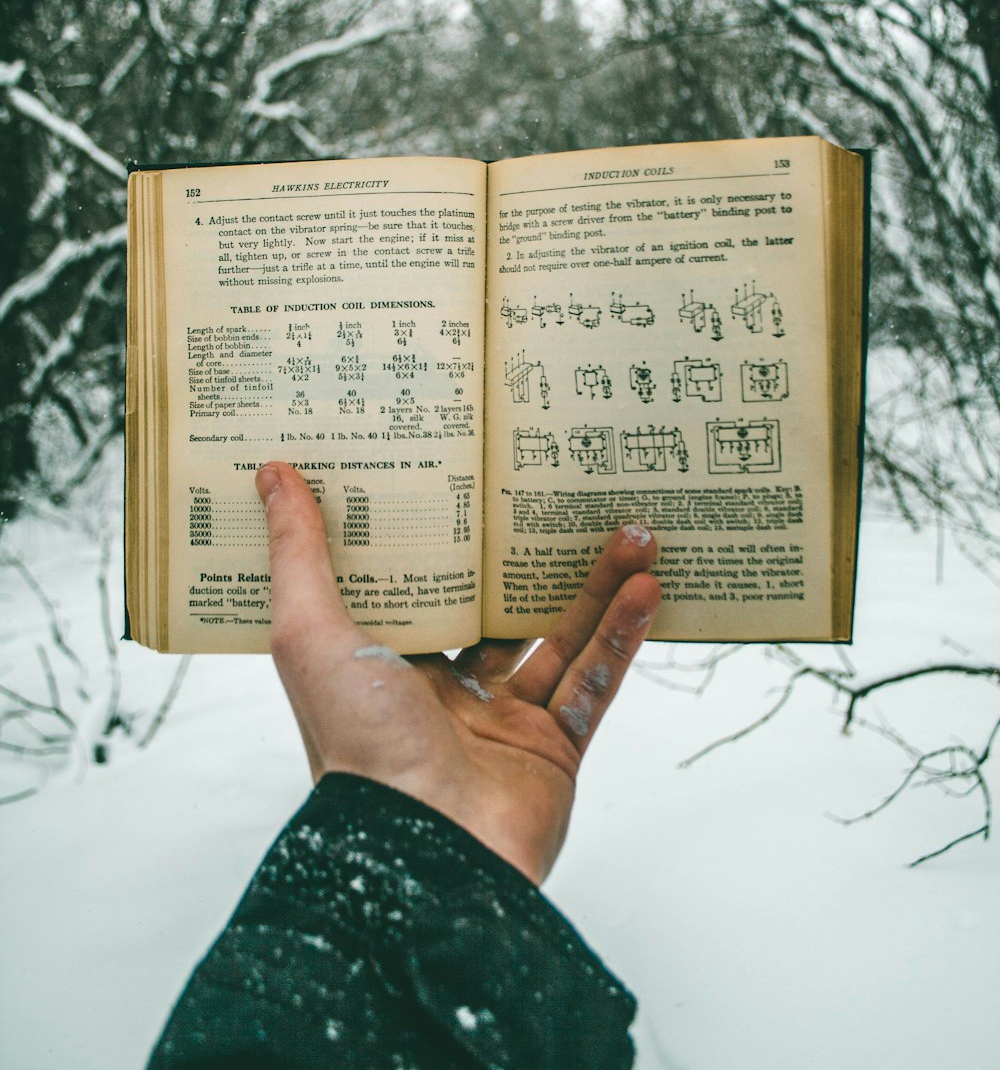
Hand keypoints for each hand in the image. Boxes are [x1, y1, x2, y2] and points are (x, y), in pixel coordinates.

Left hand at [256, 461, 661, 883]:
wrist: (423, 850)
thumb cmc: (357, 743)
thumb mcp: (309, 631)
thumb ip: (297, 553)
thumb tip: (271, 473)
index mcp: (390, 663)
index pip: (428, 585)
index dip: (453, 535)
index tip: (477, 479)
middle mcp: (447, 692)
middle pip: (505, 608)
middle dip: (540, 558)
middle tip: (571, 501)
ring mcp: (504, 722)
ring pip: (561, 639)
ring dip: (600, 588)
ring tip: (637, 533)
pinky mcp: (553, 753)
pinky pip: (594, 685)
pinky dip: (622, 639)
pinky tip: (647, 591)